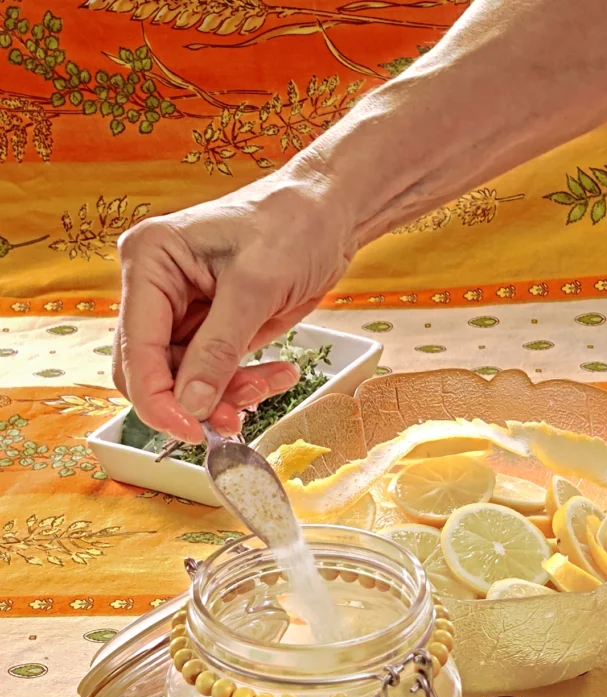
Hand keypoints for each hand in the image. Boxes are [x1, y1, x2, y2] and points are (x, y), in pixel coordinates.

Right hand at [113, 163, 355, 442]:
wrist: (329, 213)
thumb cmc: (292, 224)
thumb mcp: (256, 288)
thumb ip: (218, 350)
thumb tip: (190, 405)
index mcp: (149, 261)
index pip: (135, 348)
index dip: (157, 399)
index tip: (190, 430)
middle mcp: (155, 288)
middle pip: (150, 371)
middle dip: (190, 401)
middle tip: (233, 419)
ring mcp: (181, 310)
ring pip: (183, 380)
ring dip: (223, 396)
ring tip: (267, 388)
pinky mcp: (209, 328)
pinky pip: (212, 374)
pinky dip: (241, 384)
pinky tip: (278, 375)